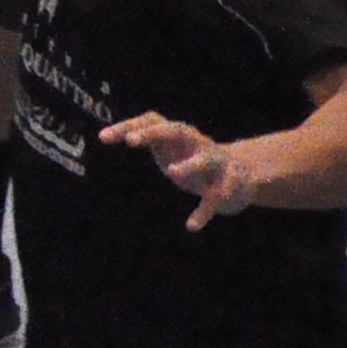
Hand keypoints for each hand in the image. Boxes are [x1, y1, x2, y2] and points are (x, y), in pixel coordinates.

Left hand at [103, 110, 258, 226]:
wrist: (243, 175)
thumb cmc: (194, 160)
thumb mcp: (170, 147)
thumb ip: (147, 140)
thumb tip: (105, 135)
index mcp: (181, 135)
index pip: (153, 121)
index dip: (129, 126)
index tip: (103, 137)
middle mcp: (198, 144)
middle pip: (177, 130)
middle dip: (154, 133)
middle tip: (131, 141)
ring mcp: (216, 164)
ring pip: (206, 161)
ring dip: (190, 165)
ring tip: (173, 172)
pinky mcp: (228, 187)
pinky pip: (215, 199)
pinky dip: (203, 212)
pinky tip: (191, 226)